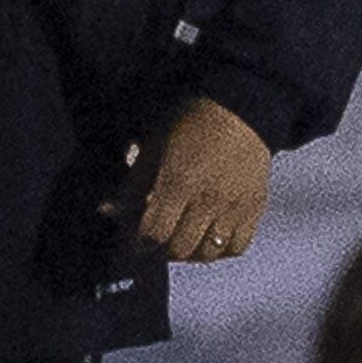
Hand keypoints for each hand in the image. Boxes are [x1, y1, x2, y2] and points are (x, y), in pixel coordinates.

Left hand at [131, 94, 272, 262]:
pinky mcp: (254, 208)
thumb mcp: (153, 146)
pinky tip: (209, 235)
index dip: (138, 242)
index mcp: (178, 181)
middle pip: (179, 249)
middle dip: (161, 248)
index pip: (152, 234)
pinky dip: (220, 249)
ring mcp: (233, 206)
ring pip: (207, 253)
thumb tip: (108, 211)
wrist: (240, 109)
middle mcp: (207, 199)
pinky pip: (236, 246)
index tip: (135, 238)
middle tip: (157, 238)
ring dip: (190, 252)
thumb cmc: (191, 124)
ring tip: (182, 237)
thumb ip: (132, 183)